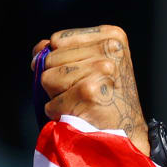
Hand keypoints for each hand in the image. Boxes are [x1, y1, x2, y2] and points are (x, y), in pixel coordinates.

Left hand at [31, 25, 149, 154]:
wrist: (127, 130)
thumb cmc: (107, 97)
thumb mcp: (93, 62)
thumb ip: (63, 50)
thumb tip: (39, 49)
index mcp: (111, 36)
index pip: (57, 39)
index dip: (58, 60)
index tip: (81, 73)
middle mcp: (110, 49)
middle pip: (50, 58)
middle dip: (57, 79)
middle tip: (82, 90)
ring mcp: (101, 69)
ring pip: (47, 78)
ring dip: (57, 95)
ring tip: (80, 100)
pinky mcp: (89, 91)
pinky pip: (50, 101)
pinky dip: (58, 111)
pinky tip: (78, 112)